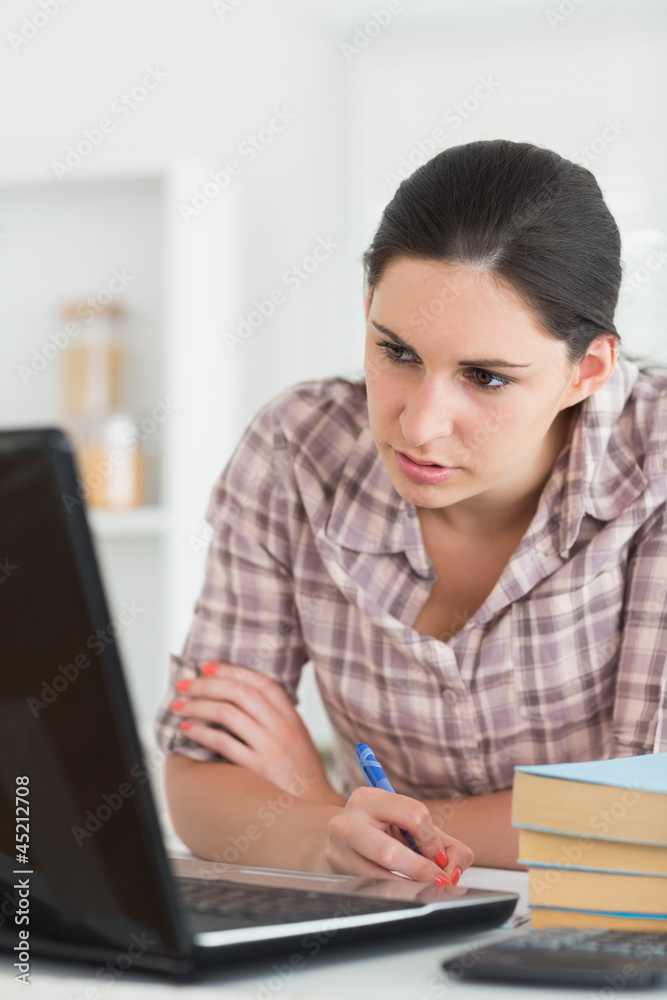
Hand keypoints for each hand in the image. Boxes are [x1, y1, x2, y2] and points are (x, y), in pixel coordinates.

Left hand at [171, 661, 344, 805]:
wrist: (315, 811)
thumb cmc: (301, 775)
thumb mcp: (297, 739)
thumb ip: (275, 718)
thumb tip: (237, 699)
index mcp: (291, 717)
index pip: (261, 682)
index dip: (232, 670)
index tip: (208, 666)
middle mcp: (282, 727)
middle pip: (240, 693)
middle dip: (207, 684)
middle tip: (183, 684)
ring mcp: (271, 747)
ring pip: (228, 713)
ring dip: (198, 706)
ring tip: (179, 707)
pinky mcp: (259, 769)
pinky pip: (224, 743)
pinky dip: (201, 733)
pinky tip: (187, 731)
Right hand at [320, 785, 473, 884]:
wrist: (342, 841)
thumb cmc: (384, 832)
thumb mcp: (412, 827)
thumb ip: (445, 844)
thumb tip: (454, 869)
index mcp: (370, 798)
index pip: (413, 815)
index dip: (432, 841)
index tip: (438, 855)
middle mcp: (348, 822)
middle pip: (389, 852)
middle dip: (422, 871)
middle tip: (440, 881)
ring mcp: (339, 851)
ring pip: (379, 878)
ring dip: (410, 889)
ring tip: (426, 890)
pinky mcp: (338, 875)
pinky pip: (371, 891)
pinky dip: (395, 895)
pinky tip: (405, 893)